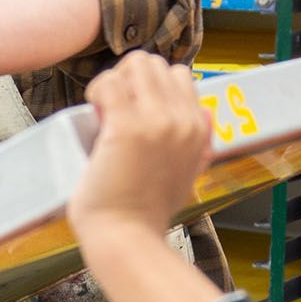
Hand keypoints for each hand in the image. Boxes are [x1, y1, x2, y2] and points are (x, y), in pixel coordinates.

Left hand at [69, 53, 211, 244]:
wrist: (129, 238)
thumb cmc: (148, 214)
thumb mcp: (190, 174)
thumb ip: (199, 144)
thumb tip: (207, 114)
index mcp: (199, 129)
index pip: (179, 75)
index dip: (150, 87)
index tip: (133, 111)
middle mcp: (183, 120)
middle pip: (155, 63)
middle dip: (129, 78)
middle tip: (114, 109)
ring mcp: (157, 122)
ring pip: (134, 63)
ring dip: (112, 81)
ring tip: (104, 111)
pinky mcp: (126, 128)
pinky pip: (107, 82)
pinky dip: (95, 93)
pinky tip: (93, 117)